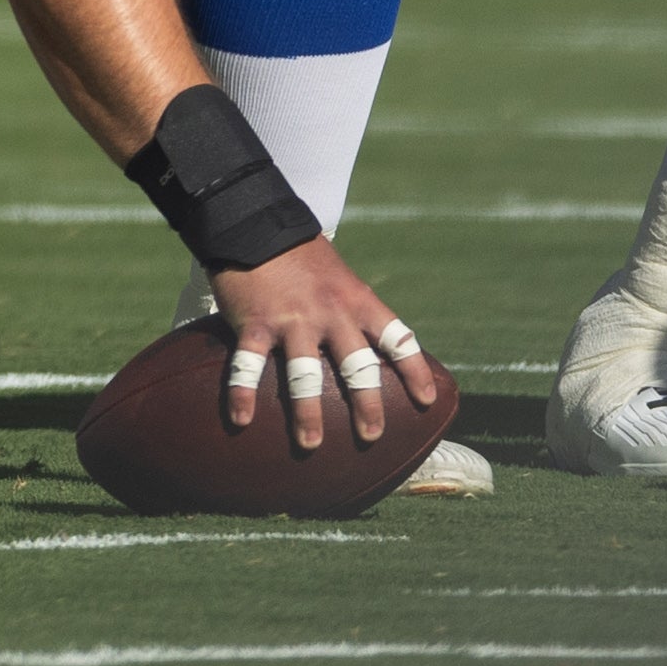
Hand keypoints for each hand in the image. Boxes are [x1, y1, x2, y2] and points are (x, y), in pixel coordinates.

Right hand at [210, 238, 438, 453]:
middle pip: (357, 367)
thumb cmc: (299, 253)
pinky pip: (250, 364)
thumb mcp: (339, 276)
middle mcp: (331, 314)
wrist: (255, 221)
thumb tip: (369, 344)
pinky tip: (242, 419)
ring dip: (308, 413)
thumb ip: (352, 308)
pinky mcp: (256, 322)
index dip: (414, 371)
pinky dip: (243, 393)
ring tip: (311, 444)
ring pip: (305, 375)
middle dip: (367, 406)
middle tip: (372, 436)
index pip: (397, 339)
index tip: (424, 401)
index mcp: (357, 301)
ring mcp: (293, 320)